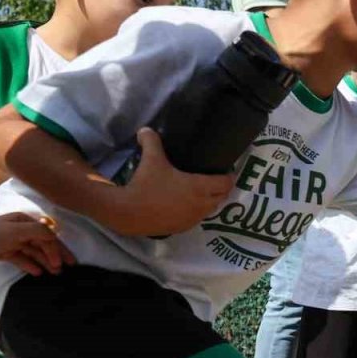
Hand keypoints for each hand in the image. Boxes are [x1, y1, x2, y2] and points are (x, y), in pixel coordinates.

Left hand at [0, 213, 74, 275]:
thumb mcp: (16, 231)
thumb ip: (39, 232)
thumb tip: (55, 236)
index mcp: (23, 221)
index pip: (47, 235)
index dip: (58, 248)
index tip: (66, 262)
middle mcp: (18, 230)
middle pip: (41, 243)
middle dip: (54, 255)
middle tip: (64, 270)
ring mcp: (10, 241)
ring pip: (33, 252)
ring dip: (44, 261)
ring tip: (53, 273)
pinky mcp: (2, 252)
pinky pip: (21, 259)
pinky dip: (30, 265)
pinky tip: (37, 273)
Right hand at [105, 128, 233, 236]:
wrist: (128, 213)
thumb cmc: (145, 184)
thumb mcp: (151, 159)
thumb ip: (151, 141)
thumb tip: (146, 129)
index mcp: (200, 187)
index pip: (226, 183)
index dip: (228, 176)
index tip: (225, 170)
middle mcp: (201, 205)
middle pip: (222, 197)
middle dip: (221, 188)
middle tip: (214, 179)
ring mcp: (192, 219)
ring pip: (210, 210)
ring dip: (209, 201)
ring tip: (201, 191)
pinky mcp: (181, 228)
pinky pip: (196, 219)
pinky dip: (196, 212)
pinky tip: (186, 205)